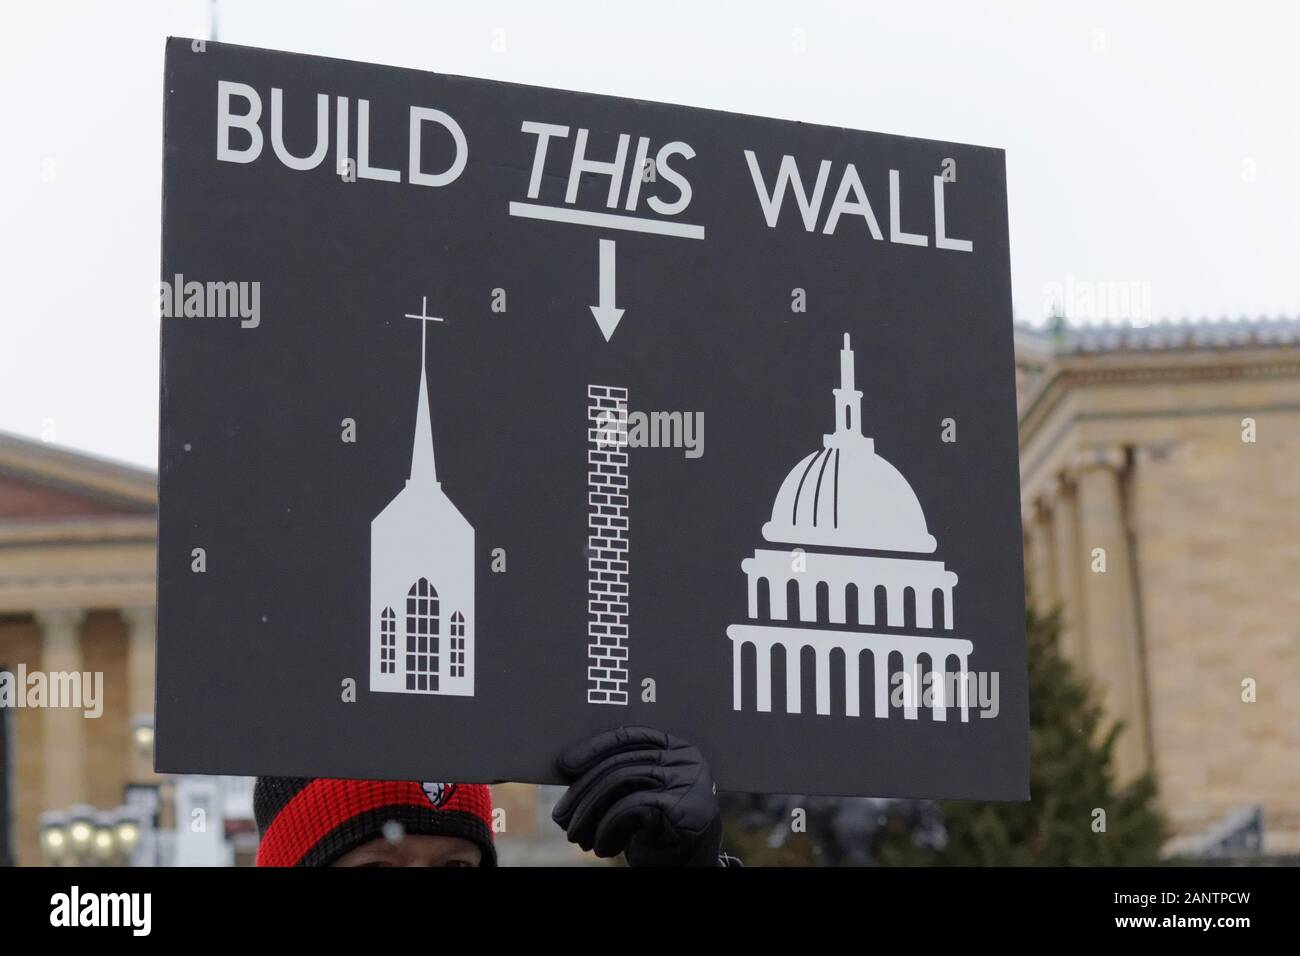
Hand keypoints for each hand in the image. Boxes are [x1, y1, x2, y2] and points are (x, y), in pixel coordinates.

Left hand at [552, 725, 723, 866]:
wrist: (689, 865)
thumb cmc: (659, 828)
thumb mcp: (638, 794)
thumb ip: (619, 774)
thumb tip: (568, 766)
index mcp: (675, 747)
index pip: (630, 735)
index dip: (595, 747)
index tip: (565, 765)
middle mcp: (685, 758)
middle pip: (621, 761)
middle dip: (584, 790)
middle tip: (561, 816)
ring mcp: (687, 779)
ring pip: (621, 779)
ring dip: (590, 810)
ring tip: (576, 835)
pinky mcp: (682, 805)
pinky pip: (631, 805)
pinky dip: (608, 826)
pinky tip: (601, 846)